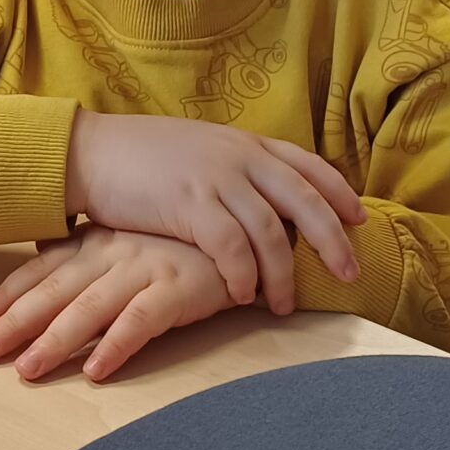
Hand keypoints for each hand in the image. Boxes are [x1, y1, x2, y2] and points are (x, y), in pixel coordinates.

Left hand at [0, 228, 234, 383]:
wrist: (247, 228)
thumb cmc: (185, 240)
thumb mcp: (130, 238)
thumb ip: (90, 249)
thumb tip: (44, 254)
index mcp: (99, 240)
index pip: (43, 269)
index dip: (10, 294)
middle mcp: (115, 253)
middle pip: (56, 291)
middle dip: (17, 322)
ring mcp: (146, 269)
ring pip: (90, 308)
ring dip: (56, 340)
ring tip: (27, 370)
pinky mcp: (179, 289)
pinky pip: (142, 320)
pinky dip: (117, 345)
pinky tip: (96, 371)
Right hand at [65, 112, 361, 311]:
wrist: (91, 151)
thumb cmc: (141, 158)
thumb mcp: (200, 151)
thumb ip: (236, 171)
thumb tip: (263, 201)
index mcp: (245, 143)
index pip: (308, 165)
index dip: (338, 193)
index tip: (359, 220)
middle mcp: (239, 157)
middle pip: (304, 200)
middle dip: (331, 240)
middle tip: (348, 273)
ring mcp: (215, 178)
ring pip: (271, 231)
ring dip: (283, 274)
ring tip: (284, 305)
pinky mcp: (189, 204)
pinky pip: (231, 246)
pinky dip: (243, 275)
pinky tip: (243, 296)